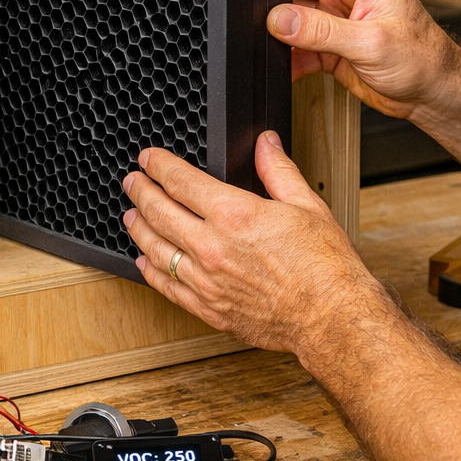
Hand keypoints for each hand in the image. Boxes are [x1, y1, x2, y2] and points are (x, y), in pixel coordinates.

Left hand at [122, 132, 372, 356]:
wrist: (330, 317)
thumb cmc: (324, 267)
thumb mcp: (306, 204)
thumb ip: (278, 170)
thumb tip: (266, 143)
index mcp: (234, 215)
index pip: (180, 181)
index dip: (158, 165)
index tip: (149, 159)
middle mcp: (213, 247)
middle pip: (159, 212)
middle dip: (139, 192)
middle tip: (131, 182)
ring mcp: (207, 280)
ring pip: (156, 249)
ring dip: (139, 229)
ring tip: (130, 217)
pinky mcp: (209, 308)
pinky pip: (168, 287)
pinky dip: (151, 271)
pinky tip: (145, 262)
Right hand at [250, 0, 460, 119]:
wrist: (435, 96)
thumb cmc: (425, 60)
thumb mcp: (371, 42)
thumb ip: (321, 30)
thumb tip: (279, 18)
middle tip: (251, 5)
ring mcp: (337, 20)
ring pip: (293, 14)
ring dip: (278, 28)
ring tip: (265, 39)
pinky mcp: (332, 47)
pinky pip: (299, 45)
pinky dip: (287, 56)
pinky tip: (282, 65)